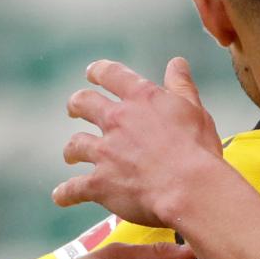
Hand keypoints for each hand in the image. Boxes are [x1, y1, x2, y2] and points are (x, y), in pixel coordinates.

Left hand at [55, 57, 226, 228]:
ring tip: (71, 155)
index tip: (92, 73)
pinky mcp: (99, 183)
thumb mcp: (194, 110)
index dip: (99, 71)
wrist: (189, 187)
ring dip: (72, 150)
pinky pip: (73, 188)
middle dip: (76, 105)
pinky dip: (65, 193)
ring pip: (76, 144)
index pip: (112, 74)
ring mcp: (105, 152)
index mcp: (141, 98)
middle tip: (74, 109)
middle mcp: (117, 120)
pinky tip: (62, 196)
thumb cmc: (197, 148)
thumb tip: (177, 63)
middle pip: (84, 103)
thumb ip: (181, 85)